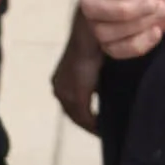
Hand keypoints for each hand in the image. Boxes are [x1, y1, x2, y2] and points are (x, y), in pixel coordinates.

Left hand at [50, 11, 103, 132]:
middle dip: (87, 122)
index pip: (71, 103)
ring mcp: (65, 93)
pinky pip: (84, 117)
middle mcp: (59, 87)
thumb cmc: (96, 43)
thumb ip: (96, 77)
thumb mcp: (95, 64)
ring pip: (77, 117)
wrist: (91, 34)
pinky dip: (93, 124)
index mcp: (61, 79)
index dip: (84, 114)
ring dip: (90, 125)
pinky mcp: (75, 96)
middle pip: (72, 113)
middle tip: (102, 129)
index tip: (98, 120)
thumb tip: (105, 86)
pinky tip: (103, 128)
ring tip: (104, 131)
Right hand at [75, 0, 164, 57]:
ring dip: (135, 26)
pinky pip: (113, 50)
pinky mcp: (113, 34)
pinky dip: (136, 45)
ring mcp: (100, 12)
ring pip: (102, 31)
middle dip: (127, 10)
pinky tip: (156, 32)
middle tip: (156, 2)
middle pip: (92, 7)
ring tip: (159, 10)